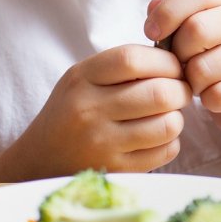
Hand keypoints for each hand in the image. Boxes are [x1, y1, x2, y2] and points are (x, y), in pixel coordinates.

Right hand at [7, 45, 189, 176]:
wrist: (40, 159)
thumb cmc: (72, 110)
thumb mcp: (83, 78)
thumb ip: (122, 63)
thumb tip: (173, 51)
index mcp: (82, 78)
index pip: (134, 59)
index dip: (166, 61)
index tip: (174, 67)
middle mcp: (89, 110)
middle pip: (159, 93)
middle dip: (181, 90)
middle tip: (179, 92)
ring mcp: (102, 143)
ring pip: (168, 125)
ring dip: (177, 117)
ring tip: (167, 115)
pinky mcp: (115, 170)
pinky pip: (164, 152)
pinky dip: (170, 142)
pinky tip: (157, 137)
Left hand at [145, 0, 220, 138]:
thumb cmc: (212, 60)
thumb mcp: (188, 35)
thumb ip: (170, 17)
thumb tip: (154, 5)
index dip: (169, 10)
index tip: (151, 32)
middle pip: (197, 29)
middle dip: (178, 54)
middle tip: (181, 65)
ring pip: (205, 68)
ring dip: (193, 83)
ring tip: (199, 83)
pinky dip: (209, 101)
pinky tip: (214, 98)